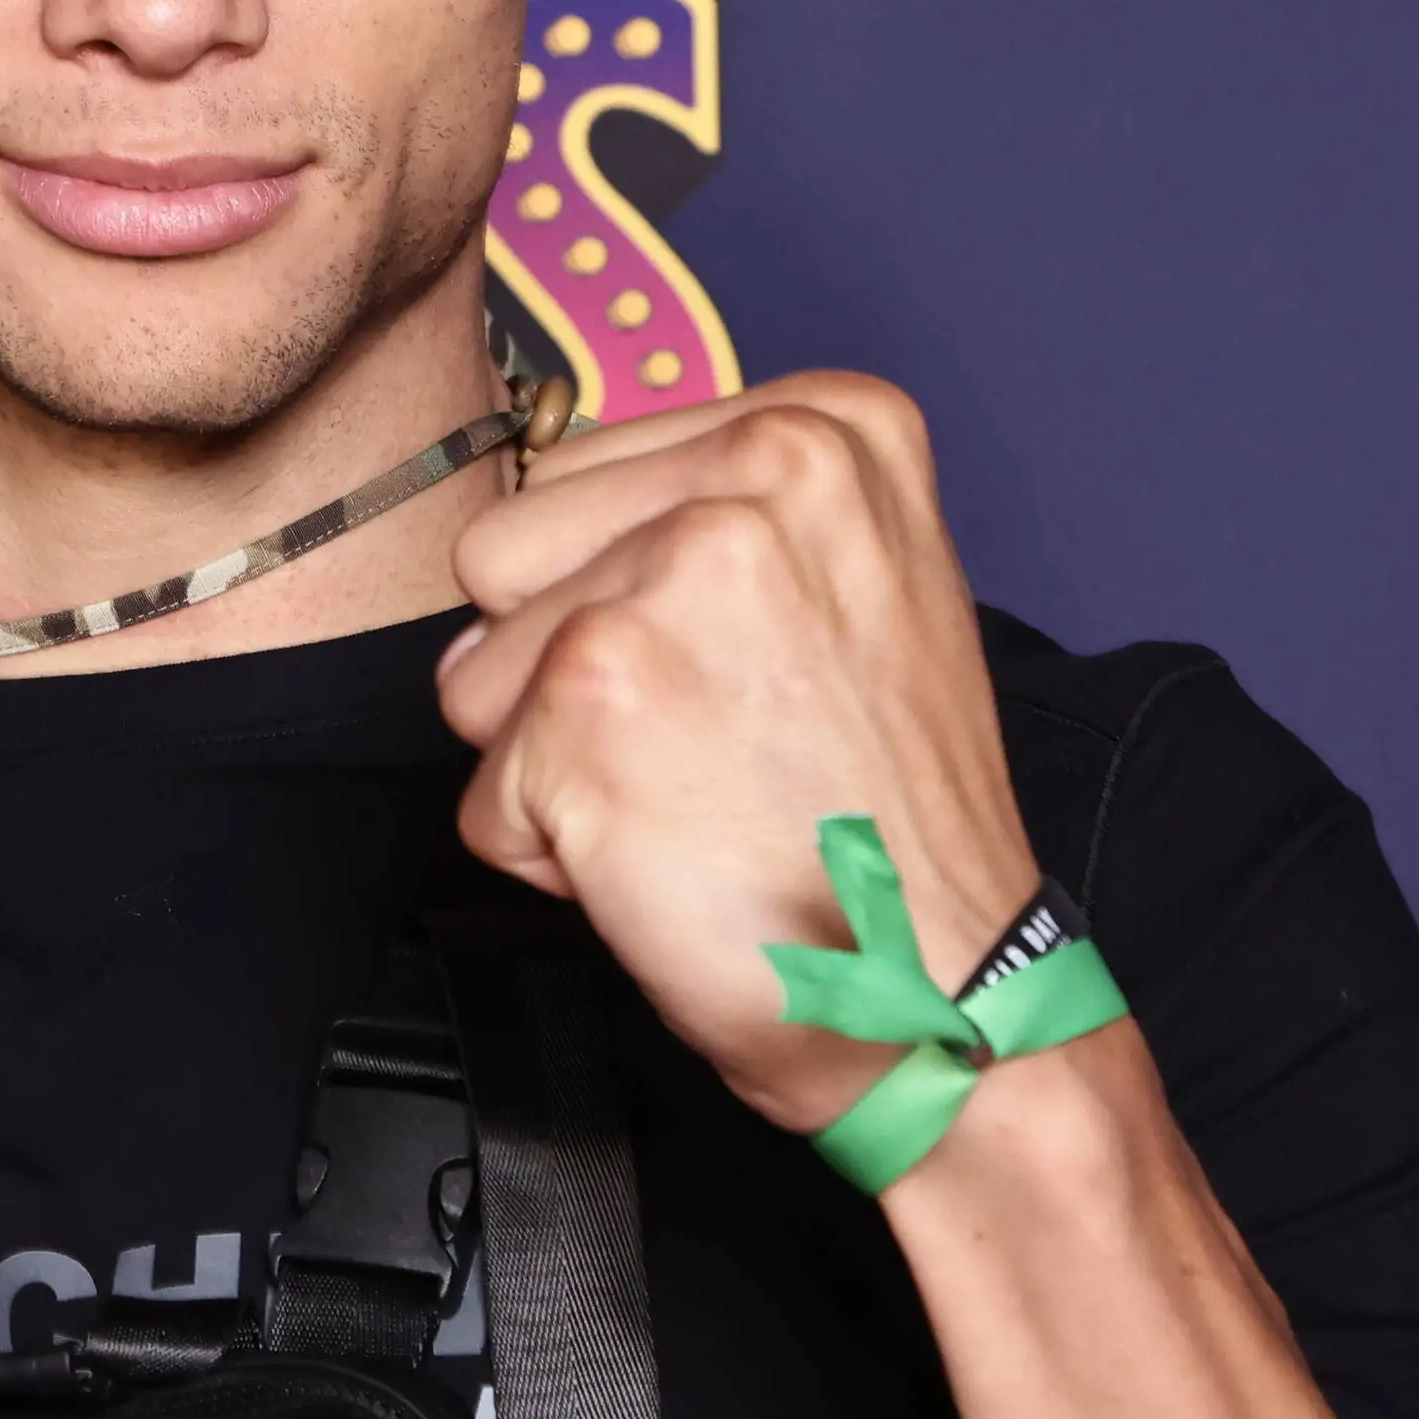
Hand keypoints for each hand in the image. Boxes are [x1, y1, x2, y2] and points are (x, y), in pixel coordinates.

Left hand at [433, 372, 1036, 1139]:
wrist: (943, 992)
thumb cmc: (884, 821)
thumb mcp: (854, 589)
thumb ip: (709, 518)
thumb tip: (538, 528)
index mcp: (830, 425)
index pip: (581, 478)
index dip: (624, 600)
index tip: (745, 671)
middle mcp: (758, 469)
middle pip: (506, 553)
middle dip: (567, 664)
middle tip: (711, 742)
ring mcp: (669, 578)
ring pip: (476, 668)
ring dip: (554, 757)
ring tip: (694, 793)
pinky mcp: (590, 693)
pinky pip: (483, 789)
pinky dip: (551, 851)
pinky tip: (674, 856)